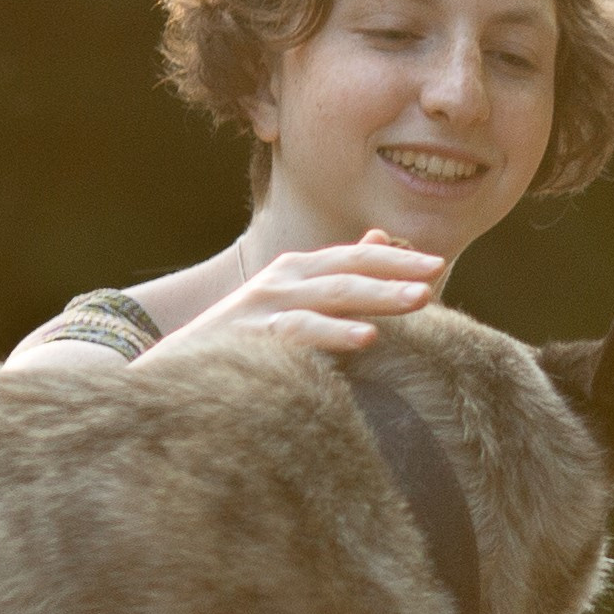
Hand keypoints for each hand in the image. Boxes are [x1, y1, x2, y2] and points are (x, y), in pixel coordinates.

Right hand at [143, 231, 443, 361]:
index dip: (395, 259)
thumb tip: (382, 240)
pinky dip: (335, 333)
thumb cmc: (242, 341)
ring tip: (419, 301)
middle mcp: (280, 280)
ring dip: (377, 297)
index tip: (438, 264)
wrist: (174, 372)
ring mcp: (263, 306)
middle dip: (395, 273)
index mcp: (294, 270)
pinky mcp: (249, 337)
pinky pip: (300, 332)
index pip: (353, 257)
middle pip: (347, 270)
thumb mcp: (290, 302)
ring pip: (330, 295)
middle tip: (437, 276)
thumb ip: (334, 275)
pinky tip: (367, 338)